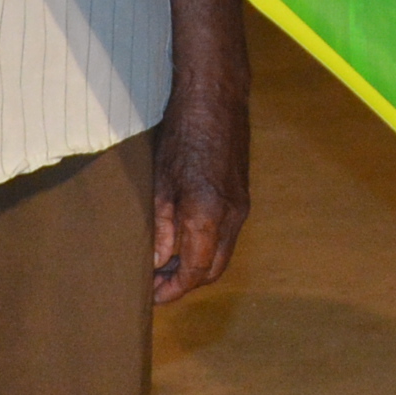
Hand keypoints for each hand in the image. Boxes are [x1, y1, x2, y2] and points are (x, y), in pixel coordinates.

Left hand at [149, 85, 249, 305]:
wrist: (215, 98)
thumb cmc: (182, 134)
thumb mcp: (161, 183)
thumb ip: (162, 228)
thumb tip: (159, 263)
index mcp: (208, 215)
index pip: (195, 271)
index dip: (173, 290)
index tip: (153, 296)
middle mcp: (232, 217)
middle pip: (213, 270)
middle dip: (186, 283)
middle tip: (156, 284)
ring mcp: (241, 207)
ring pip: (222, 253)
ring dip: (197, 265)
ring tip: (165, 265)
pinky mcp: (243, 197)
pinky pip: (227, 235)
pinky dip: (207, 246)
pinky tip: (184, 239)